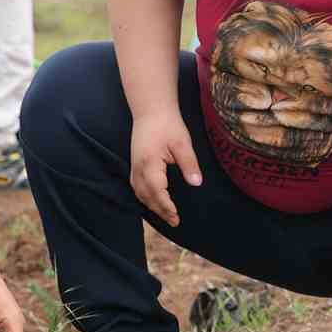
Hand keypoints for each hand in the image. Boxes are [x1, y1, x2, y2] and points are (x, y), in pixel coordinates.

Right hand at [128, 110, 201, 228]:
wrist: (151, 110)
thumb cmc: (168, 124)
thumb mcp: (182, 143)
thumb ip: (189, 164)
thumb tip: (197, 183)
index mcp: (149, 164)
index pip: (156, 192)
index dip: (166, 207)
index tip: (176, 217)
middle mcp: (138, 168)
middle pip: (146, 196)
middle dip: (160, 211)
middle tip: (175, 221)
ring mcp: (134, 166)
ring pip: (139, 193)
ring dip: (151, 206)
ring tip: (166, 215)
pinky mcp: (134, 164)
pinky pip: (136, 186)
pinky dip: (145, 197)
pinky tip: (154, 201)